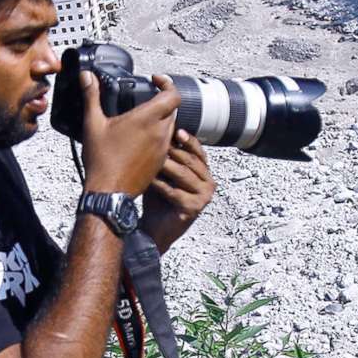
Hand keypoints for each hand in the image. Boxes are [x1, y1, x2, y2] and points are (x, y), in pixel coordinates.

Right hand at [78, 72, 179, 198]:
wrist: (109, 192)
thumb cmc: (102, 160)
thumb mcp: (93, 124)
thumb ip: (91, 96)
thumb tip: (86, 77)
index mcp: (147, 119)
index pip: (172, 94)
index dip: (167, 84)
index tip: (155, 81)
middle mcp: (160, 132)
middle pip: (172, 109)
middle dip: (161, 102)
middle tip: (145, 100)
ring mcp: (163, 148)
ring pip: (170, 126)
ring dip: (160, 120)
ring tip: (141, 120)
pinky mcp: (161, 162)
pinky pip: (166, 143)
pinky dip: (157, 137)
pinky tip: (140, 140)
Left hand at [139, 131, 214, 250]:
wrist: (154, 228)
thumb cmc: (158, 198)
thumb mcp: (163, 172)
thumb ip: (166, 155)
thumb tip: (161, 128)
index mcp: (204, 173)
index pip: (198, 152)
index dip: (188, 140)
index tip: (177, 130)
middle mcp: (209, 183)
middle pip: (191, 161)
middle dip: (173, 150)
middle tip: (156, 142)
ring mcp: (204, 197)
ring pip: (184, 174)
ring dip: (166, 165)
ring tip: (150, 157)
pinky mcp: (195, 208)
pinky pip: (175, 192)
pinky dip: (160, 185)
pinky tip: (148, 178)